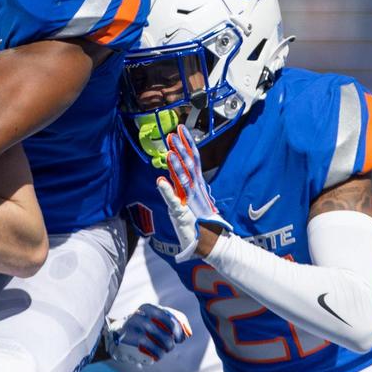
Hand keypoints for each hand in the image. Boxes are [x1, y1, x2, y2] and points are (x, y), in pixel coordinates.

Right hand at [105, 303, 191, 365]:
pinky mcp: (131, 336)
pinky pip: (151, 346)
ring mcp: (135, 324)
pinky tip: (159, 355)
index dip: (180, 329)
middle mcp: (142, 313)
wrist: (117, 333)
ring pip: (161, 336)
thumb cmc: (141, 327)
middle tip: (174, 344)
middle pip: (168, 324)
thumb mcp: (152, 320)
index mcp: (149, 307)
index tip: (181, 338)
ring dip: (168, 346)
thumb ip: (171, 322)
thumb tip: (188, 333)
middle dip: (175, 336)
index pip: (171, 316)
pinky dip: (158, 353)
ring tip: (166, 350)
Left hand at [156, 125, 233, 262]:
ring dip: (177, 162)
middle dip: (183, 146)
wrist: (212, 242)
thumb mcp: (188, 202)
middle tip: (175, 131)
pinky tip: (160, 180)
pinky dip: (168, 189)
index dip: (188, 144)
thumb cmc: (201, 223)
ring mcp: (192, 199)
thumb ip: (179, 189)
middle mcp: (196, 189)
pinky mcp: (186, 211)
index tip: (181, 130)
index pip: (193, 160)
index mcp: (197, 185)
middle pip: (191, 163)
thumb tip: (170, 177)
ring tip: (170, 148)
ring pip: (184, 177)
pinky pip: (176, 199)